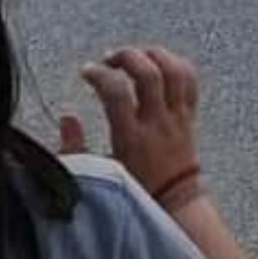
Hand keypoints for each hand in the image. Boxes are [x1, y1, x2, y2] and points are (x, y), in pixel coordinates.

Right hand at [67, 46, 201, 198]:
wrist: (176, 204)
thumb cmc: (136, 193)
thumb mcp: (98, 175)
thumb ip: (76, 149)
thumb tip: (67, 118)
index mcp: (132, 138)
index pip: (117, 93)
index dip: (99, 74)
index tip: (86, 70)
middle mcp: (157, 124)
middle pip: (149, 74)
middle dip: (127, 56)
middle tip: (109, 59)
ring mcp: (177, 118)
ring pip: (175, 71)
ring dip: (153, 54)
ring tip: (134, 55)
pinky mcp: (189, 116)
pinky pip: (190, 80)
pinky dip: (175, 63)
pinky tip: (158, 63)